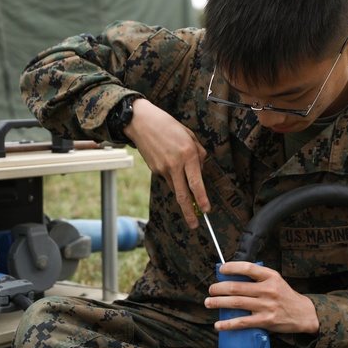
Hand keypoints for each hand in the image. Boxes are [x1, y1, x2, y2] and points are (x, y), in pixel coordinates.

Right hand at [124, 98, 208, 227]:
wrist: (140, 122)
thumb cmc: (167, 125)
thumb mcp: (189, 135)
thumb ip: (198, 153)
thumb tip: (200, 169)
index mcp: (188, 154)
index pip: (196, 183)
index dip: (202, 199)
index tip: (207, 210)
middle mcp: (175, 164)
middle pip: (183, 195)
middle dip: (189, 213)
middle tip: (195, 225)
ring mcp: (163, 168)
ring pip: (176, 187)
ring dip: (182, 192)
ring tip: (186, 188)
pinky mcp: (154, 169)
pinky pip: (168, 178)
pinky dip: (173, 176)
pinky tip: (170, 162)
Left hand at [204, 261, 318, 333]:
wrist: (303, 314)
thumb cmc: (285, 296)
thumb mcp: (275, 280)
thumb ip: (258, 278)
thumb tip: (233, 276)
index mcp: (270, 276)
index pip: (248, 268)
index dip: (231, 267)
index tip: (221, 270)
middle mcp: (268, 289)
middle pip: (237, 287)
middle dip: (219, 288)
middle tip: (211, 290)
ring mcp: (266, 306)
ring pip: (236, 303)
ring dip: (218, 302)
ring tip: (209, 302)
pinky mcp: (265, 321)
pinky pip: (242, 322)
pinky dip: (228, 324)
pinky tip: (219, 324)